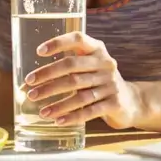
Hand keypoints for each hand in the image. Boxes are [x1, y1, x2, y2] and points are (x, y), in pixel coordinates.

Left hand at [23, 32, 142, 129]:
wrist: (130, 101)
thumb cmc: (99, 81)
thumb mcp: (89, 67)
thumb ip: (67, 66)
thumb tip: (30, 80)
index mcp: (97, 49)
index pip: (78, 39)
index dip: (58, 43)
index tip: (39, 52)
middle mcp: (105, 63)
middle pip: (72, 67)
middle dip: (48, 77)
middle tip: (30, 87)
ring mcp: (111, 84)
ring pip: (79, 93)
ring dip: (57, 103)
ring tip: (41, 111)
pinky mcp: (114, 103)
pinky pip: (89, 111)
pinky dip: (72, 116)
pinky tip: (57, 120)